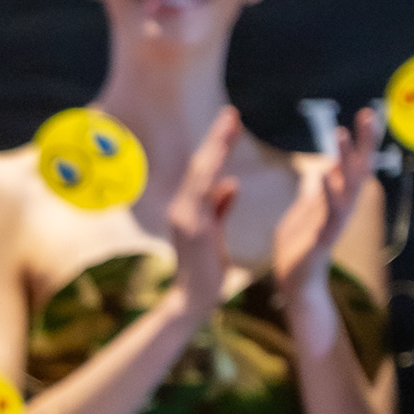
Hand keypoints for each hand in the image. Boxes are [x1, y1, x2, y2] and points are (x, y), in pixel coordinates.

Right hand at [165, 107, 240, 320]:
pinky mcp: (192, 227)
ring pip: (201, 174)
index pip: (204, 171)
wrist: (194, 300)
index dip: (217, 146)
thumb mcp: (215, 234)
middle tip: (232, 113)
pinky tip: (224, 155)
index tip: (231, 123)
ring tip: (230, 125)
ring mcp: (184, 216)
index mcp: (188, 209)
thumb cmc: (207, 271)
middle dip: (217, 138)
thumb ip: (220, 207)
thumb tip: (230, 183)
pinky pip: (203, 193)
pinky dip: (213, 172)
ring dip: (216, 148)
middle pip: (201, 166)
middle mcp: (182, 208)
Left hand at [274, 106, 377, 310]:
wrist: (293, 285)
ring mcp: (334, 223)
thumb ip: (316, 190)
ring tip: (341, 134)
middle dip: (364, 143)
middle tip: (368, 114)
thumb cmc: (298, 248)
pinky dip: (328, 192)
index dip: (360, 141)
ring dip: (344, 160)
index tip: (366, 113)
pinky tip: (323, 173)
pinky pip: (329, 213)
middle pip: (358, 170)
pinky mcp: (322, 239)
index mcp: (336, 200)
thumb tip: (326, 166)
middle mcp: (342, 209)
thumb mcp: (305, 211)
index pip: (352, 165)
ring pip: (346, 187)